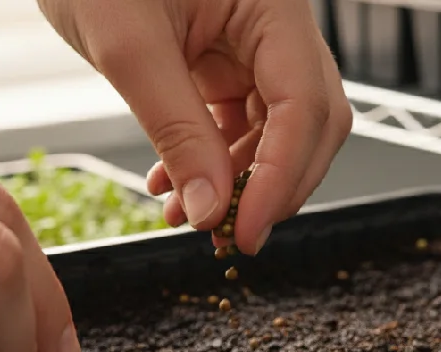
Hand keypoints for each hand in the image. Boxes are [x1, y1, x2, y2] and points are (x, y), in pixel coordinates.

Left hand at [39, 0, 351, 254]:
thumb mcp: (128, 46)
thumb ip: (176, 129)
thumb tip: (211, 208)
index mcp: (273, 3)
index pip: (306, 104)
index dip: (283, 177)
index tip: (247, 231)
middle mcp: (276, 25)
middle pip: (312, 122)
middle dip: (276, 187)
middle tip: (232, 237)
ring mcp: (254, 45)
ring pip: (278, 131)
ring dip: (240, 183)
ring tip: (188, 217)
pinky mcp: (225, 62)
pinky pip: (239, 124)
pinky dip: (215, 163)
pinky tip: (176, 188)